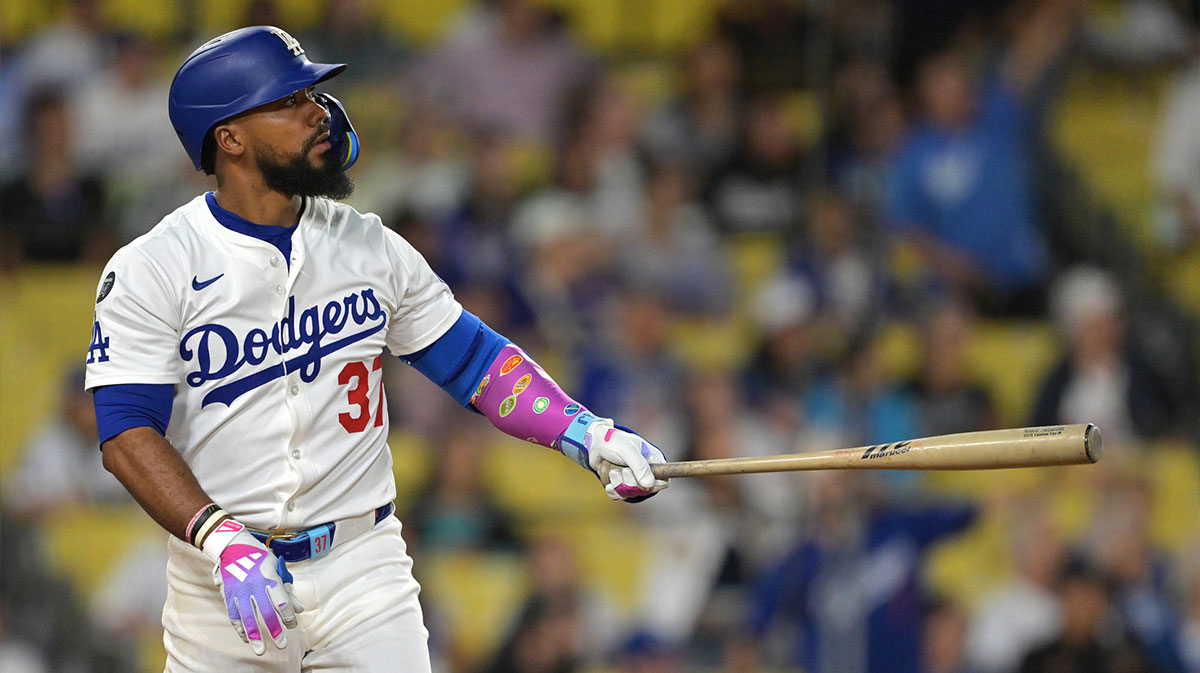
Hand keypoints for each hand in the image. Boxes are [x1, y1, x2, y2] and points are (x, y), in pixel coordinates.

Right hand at [203, 521, 301, 654]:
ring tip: (260, 650)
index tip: (292, 626)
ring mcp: (239, 591)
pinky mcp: (228, 595)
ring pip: (248, 617)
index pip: (281, 600)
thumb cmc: (259, 557)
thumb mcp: (276, 568)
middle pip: (266, 612)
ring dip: (255, 636)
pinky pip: (234, 615)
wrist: (232, 546)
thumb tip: (299, 609)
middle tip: (282, 644)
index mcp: (269, 577)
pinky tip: (247, 638)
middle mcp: (254, 585)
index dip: (288, 615)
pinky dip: (240, 628)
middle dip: (275, 630)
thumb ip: (288, 589)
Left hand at [584, 419, 668, 501]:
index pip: (663, 481)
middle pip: (645, 490)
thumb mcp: (628, 450)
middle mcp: (645, 471)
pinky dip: (613, 491)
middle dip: (631, 483)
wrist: (595, 443)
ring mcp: (632, 479)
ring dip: (619, 485)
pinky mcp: (620, 484)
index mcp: (653, 460)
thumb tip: (648, 486)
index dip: (654, 485)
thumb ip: (640, 467)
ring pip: (631, 493)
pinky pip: (619, 496)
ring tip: (613, 472)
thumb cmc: (614, 441)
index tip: (642, 480)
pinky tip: (609, 484)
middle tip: (623, 470)